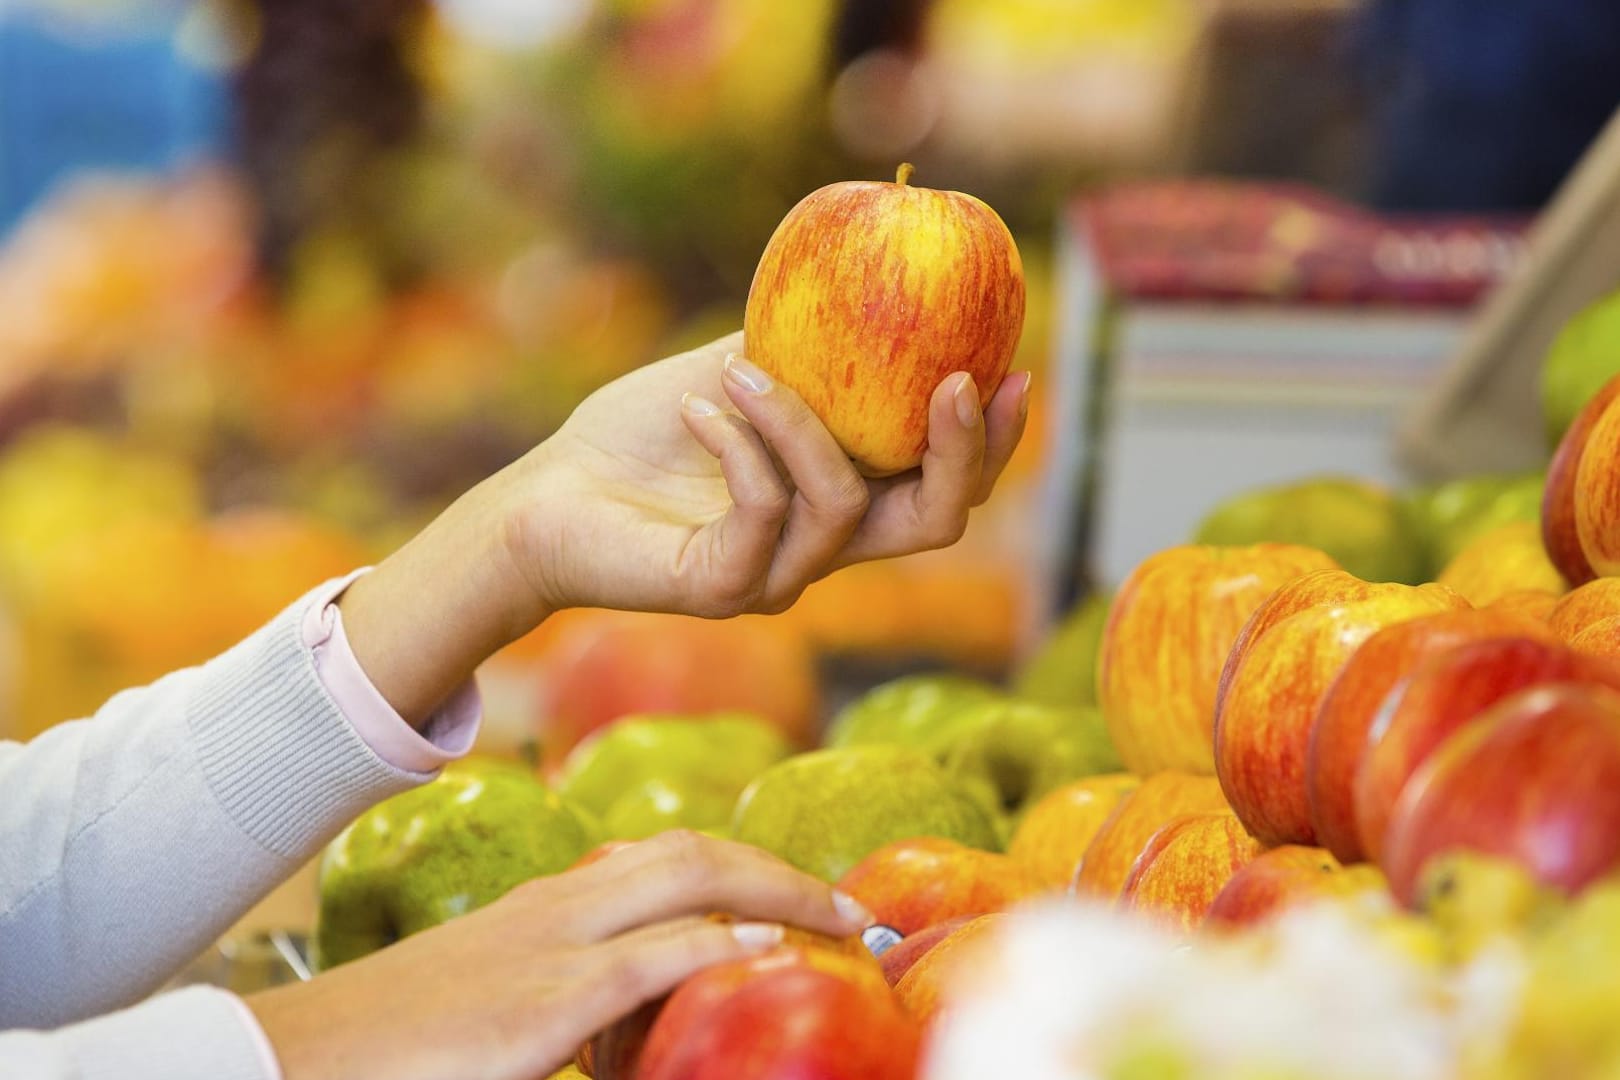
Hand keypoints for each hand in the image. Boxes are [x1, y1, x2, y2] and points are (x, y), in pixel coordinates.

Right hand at [249, 831, 873, 1079]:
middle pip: (693, 852)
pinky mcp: (534, 1006)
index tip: (809, 900)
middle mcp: (557, 907)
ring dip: (777, 891)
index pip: (669, 860)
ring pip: (685, 880)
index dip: (750, 870)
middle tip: (852, 906)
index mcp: (549, 906)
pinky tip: (770, 949)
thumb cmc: (392, 1043)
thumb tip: (638, 1028)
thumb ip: (574, 1000)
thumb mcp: (497, 1005)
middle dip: (783, 869)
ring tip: (840, 919)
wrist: (290, 1059)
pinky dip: (717, 945)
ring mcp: (547, 948)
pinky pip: (646, 960)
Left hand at [507, 331, 1028, 617]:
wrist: (545, 497)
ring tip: (737, 371)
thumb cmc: (637, 436)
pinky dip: (739, 442)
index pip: (941, 487)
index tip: (1012, 368)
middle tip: (955, 381)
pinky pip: (766, 510)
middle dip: (959, 450)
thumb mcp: (737, 373)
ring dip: (797, 419)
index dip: (989, 440)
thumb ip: (806, 349)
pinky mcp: (724, 589)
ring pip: (843, 501)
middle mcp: (822, 550)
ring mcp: (777, 577)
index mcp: (839, 502)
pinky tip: (697, 407)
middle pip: (936, 520)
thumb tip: (872, 278)